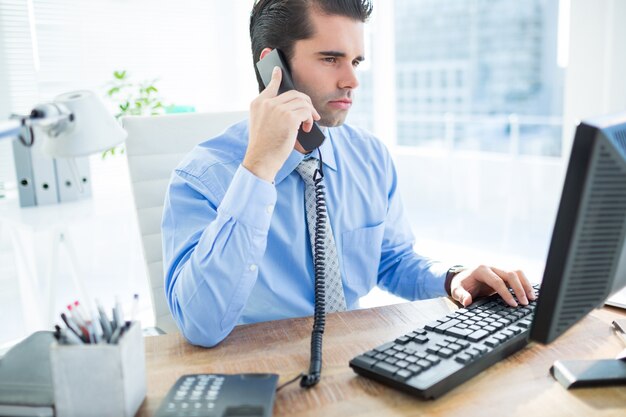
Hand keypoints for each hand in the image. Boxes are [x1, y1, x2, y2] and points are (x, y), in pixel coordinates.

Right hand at [244, 66, 320, 181]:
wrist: (261, 159)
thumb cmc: (264, 146)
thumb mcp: (260, 124)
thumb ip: (270, 112)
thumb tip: (290, 107)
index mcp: (257, 104)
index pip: (270, 86)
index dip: (276, 77)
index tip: (279, 70)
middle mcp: (267, 103)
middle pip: (294, 94)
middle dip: (306, 103)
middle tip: (311, 115)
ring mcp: (277, 109)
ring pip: (302, 102)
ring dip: (309, 113)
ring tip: (308, 124)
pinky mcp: (289, 118)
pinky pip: (306, 112)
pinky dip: (310, 120)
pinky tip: (305, 128)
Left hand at [450, 265, 535, 306]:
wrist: (463, 278)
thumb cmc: (462, 284)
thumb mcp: (456, 290)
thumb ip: (461, 295)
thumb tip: (467, 302)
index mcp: (481, 270)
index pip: (497, 281)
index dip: (506, 293)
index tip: (513, 304)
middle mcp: (492, 267)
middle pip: (511, 274)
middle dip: (519, 289)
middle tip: (525, 303)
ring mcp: (500, 268)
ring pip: (517, 272)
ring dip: (526, 284)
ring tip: (532, 298)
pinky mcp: (505, 273)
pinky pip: (518, 276)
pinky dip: (525, 283)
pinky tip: (530, 293)